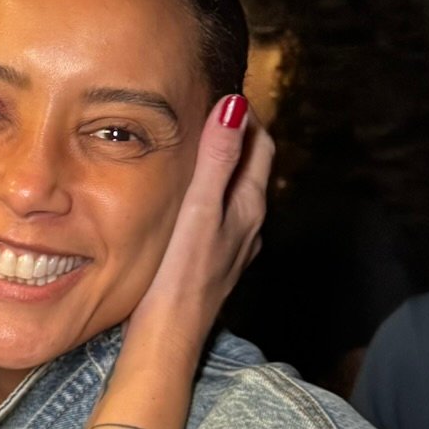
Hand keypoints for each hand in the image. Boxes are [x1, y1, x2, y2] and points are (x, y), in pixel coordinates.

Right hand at [124, 95, 271, 363]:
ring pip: (234, 192)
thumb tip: (234, 106)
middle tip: (207, 107)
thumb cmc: (181, 276)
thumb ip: (217, 158)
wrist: (168, 338)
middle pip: (250, 166)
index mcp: (249, 207)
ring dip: (221, 165)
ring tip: (195, 144)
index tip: (222, 90)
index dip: (245, 115)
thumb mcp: (199, 209)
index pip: (260, 145)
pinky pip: (219, 214)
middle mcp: (249, 225)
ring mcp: (233, 246)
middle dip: (236, 135)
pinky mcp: (213, 261)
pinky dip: (210, 192)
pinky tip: (187, 197)